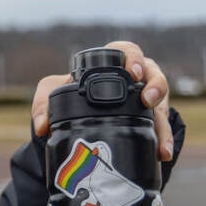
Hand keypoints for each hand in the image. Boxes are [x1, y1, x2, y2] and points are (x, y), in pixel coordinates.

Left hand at [30, 41, 173, 160]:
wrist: (78, 117)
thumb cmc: (68, 94)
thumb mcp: (52, 93)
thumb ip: (43, 103)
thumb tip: (42, 127)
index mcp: (113, 64)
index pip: (129, 51)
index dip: (134, 58)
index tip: (132, 72)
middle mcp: (135, 79)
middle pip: (155, 75)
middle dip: (157, 86)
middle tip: (149, 99)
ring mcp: (145, 99)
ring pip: (162, 104)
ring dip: (163, 122)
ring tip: (161, 141)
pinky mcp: (149, 119)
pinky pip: (160, 127)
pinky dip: (162, 140)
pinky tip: (162, 154)